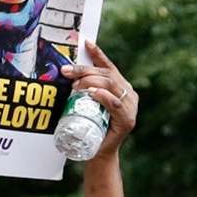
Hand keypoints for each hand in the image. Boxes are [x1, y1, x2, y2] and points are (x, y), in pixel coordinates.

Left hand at [72, 38, 137, 157]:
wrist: (98, 153)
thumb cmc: (90, 127)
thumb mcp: (85, 103)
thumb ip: (83, 90)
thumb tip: (65, 73)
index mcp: (120, 87)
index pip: (109, 67)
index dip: (98, 54)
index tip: (86, 43)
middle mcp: (128, 93)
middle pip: (107, 74)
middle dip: (85, 70)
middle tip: (66, 72)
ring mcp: (130, 106)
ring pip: (111, 85)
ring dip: (91, 82)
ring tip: (75, 85)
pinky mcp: (127, 120)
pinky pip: (116, 104)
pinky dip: (104, 96)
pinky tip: (94, 93)